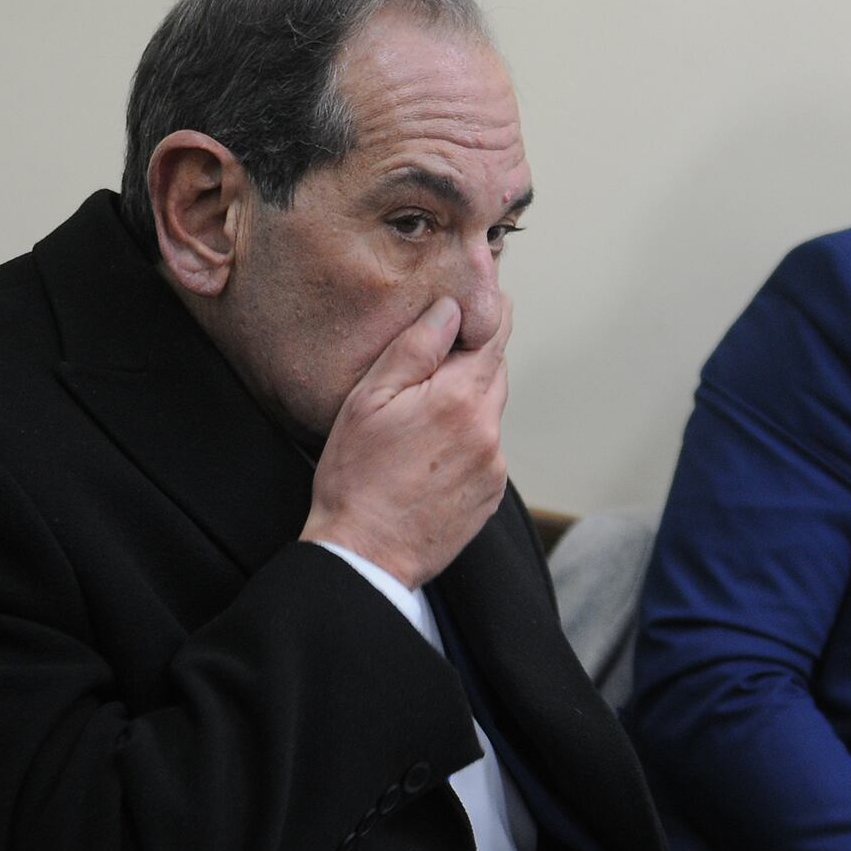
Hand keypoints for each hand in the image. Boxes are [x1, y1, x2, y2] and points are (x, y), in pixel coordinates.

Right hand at [301, 295, 511, 587]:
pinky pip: (486, 450)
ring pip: (489, 414)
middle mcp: (489, 431)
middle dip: (474, 359)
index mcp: (460, 399)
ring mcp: (494, 466)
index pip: (494, 339)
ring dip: (467, 403)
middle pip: (494, 375)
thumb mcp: (368, 400)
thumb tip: (450, 310)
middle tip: (443, 352)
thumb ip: (414, 349)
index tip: (491, 295)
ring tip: (422, 416)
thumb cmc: (355, 478)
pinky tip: (429, 453)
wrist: (365, 554)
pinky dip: (466, 441)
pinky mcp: (491, 494)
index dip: (491, 313)